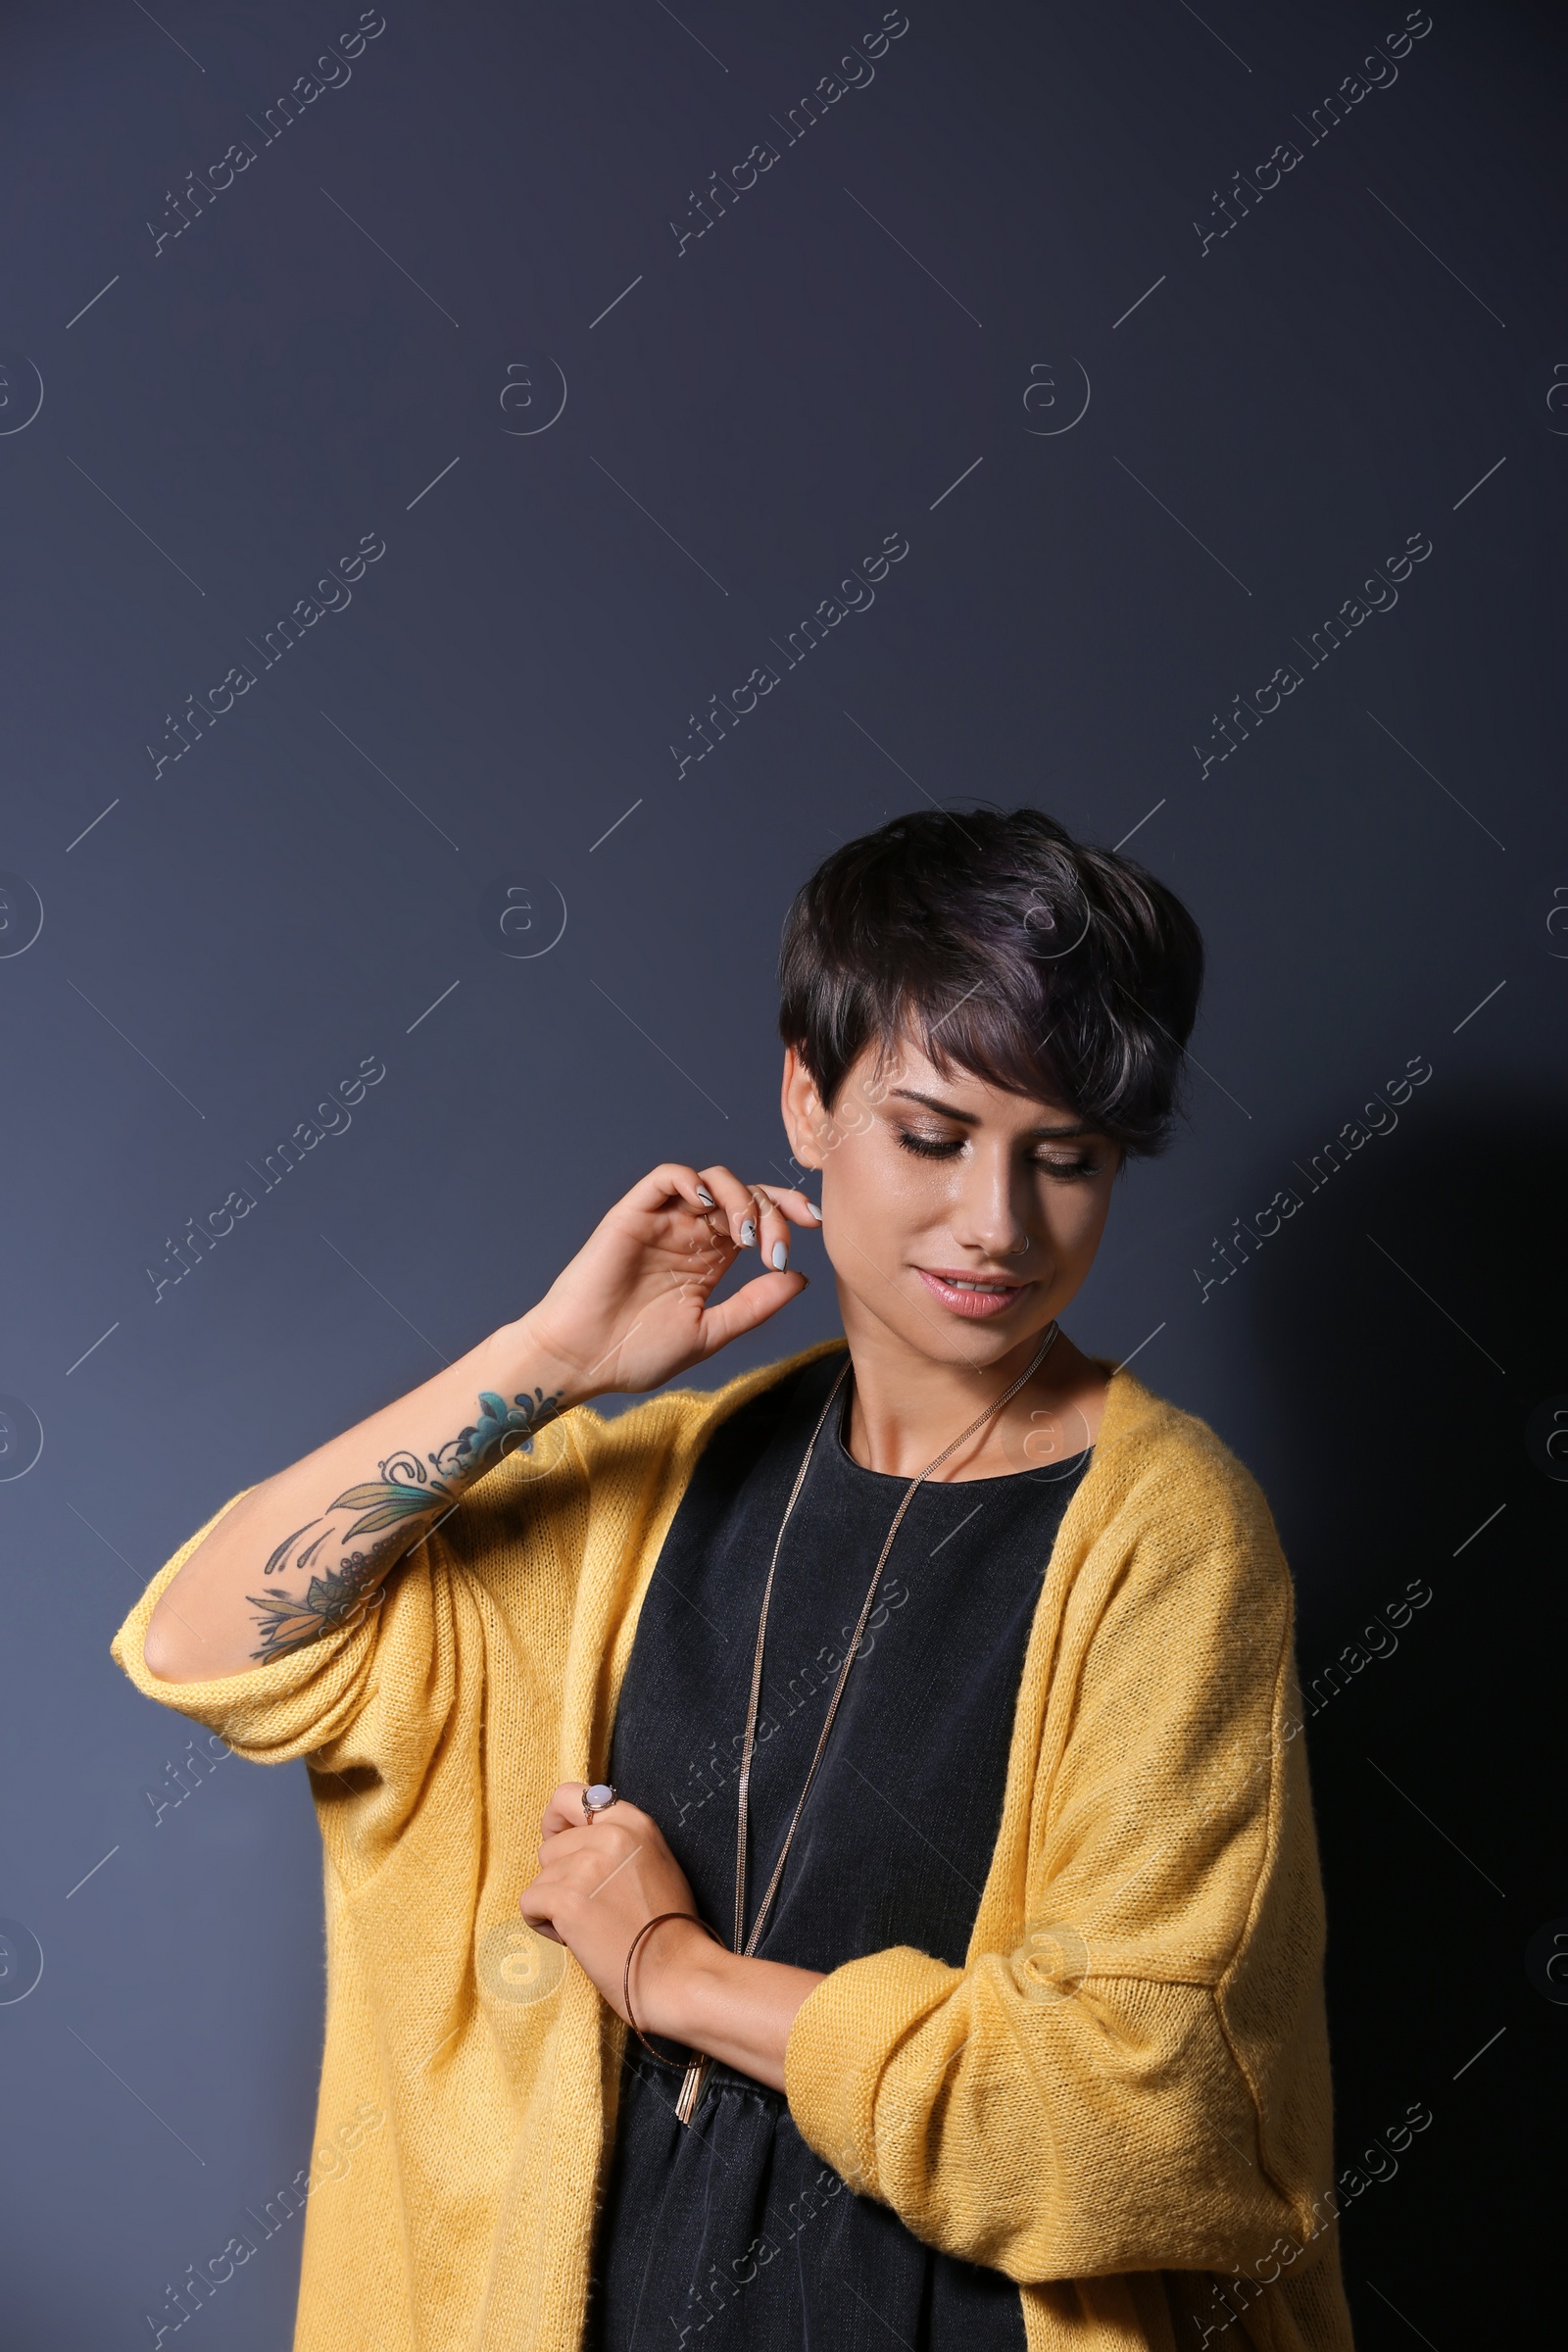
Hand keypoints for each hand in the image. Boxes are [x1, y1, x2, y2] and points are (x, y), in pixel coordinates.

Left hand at [520, 1783, 827, 2088]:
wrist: (677, 1973)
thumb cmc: (668, 1927)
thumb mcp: (654, 1860)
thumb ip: (618, 1840)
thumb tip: (573, 1832)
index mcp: (634, 1822)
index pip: (569, 1796)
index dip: (557, 1822)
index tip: (560, 1842)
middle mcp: (609, 1836)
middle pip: (549, 1847)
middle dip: (561, 1877)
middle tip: (593, 1906)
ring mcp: (587, 1866)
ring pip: (540, 1878)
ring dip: (555, 1905)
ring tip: (591, 1925)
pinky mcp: (567, 1900)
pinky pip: (529, 1903)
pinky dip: (544, 1924)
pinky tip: (576, 1938)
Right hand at [522, 1163, 818, 1396]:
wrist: (582, 1360)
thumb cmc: (636, 1353)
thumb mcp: (710, 1333)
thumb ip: (753, 1306)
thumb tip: (798, 1277)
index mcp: (709, 1259)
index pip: (758, 1219)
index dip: (787, 1214)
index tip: (815, 1225)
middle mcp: (689, 1234)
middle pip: (744, 1196)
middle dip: (772, 1212)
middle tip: (775, 1248)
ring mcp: (662, 1222)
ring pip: (711, 1181)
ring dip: (739, 1197)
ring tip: (745, 1235)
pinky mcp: (633, 1215)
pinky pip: (664, 1178)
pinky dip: (690, 1178)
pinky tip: (707, 1201)